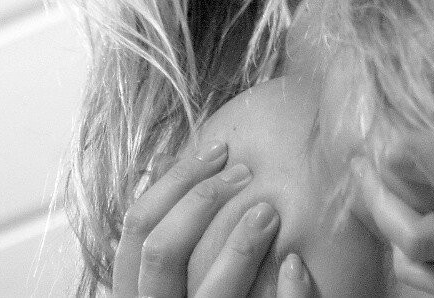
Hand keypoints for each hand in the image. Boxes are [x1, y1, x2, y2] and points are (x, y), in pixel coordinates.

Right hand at [113, 139, 311, 297]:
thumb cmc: (218, 292)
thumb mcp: (178, 271)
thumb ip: (171, 230)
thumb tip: (164, 160)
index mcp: (139, 293)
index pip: (137, 227)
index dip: (175, 181)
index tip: (218, 150)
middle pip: (161, 253)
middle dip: (202, 201)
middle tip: (245, 172)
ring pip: (209, 295)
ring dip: (240, 246)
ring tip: (269, 211)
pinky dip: (287, 296)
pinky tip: (296, 265)